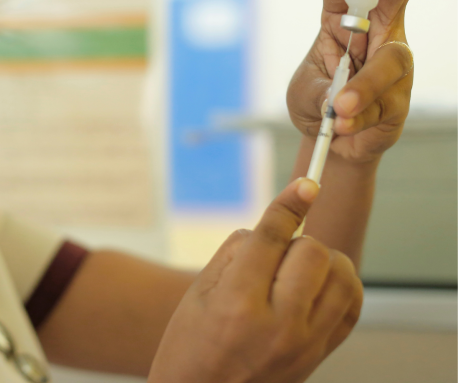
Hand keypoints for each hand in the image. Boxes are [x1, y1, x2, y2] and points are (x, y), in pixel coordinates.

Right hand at [147, 178, 362, 382]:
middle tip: (277, 256)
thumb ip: (238, 251)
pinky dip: (340, 287)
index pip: (272, 238)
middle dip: (297, 242)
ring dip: (323, 263)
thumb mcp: (199, 291)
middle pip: (314, 253)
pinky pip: (352, 307)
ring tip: (300, 271)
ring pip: (342, 277)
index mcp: (237, 303)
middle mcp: (277, 325)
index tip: (307, 185)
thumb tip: (277, 223)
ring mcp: (304, 345)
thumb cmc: (190, 344)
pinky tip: (317, 287)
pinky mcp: (319, 357)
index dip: (289, 204)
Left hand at [287, 0, 416, 162]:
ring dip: (363, 85)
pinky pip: (385, 103)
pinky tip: (342, 126)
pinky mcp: (401, 97)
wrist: (335, 144)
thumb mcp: (304, 93)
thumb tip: (336, 99)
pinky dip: (359, 116)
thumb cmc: (318, 104)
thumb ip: (318, 91)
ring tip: (336, 107)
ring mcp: (393, 64)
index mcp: (342, 20)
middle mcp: (376, 34)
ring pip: (391, 60)